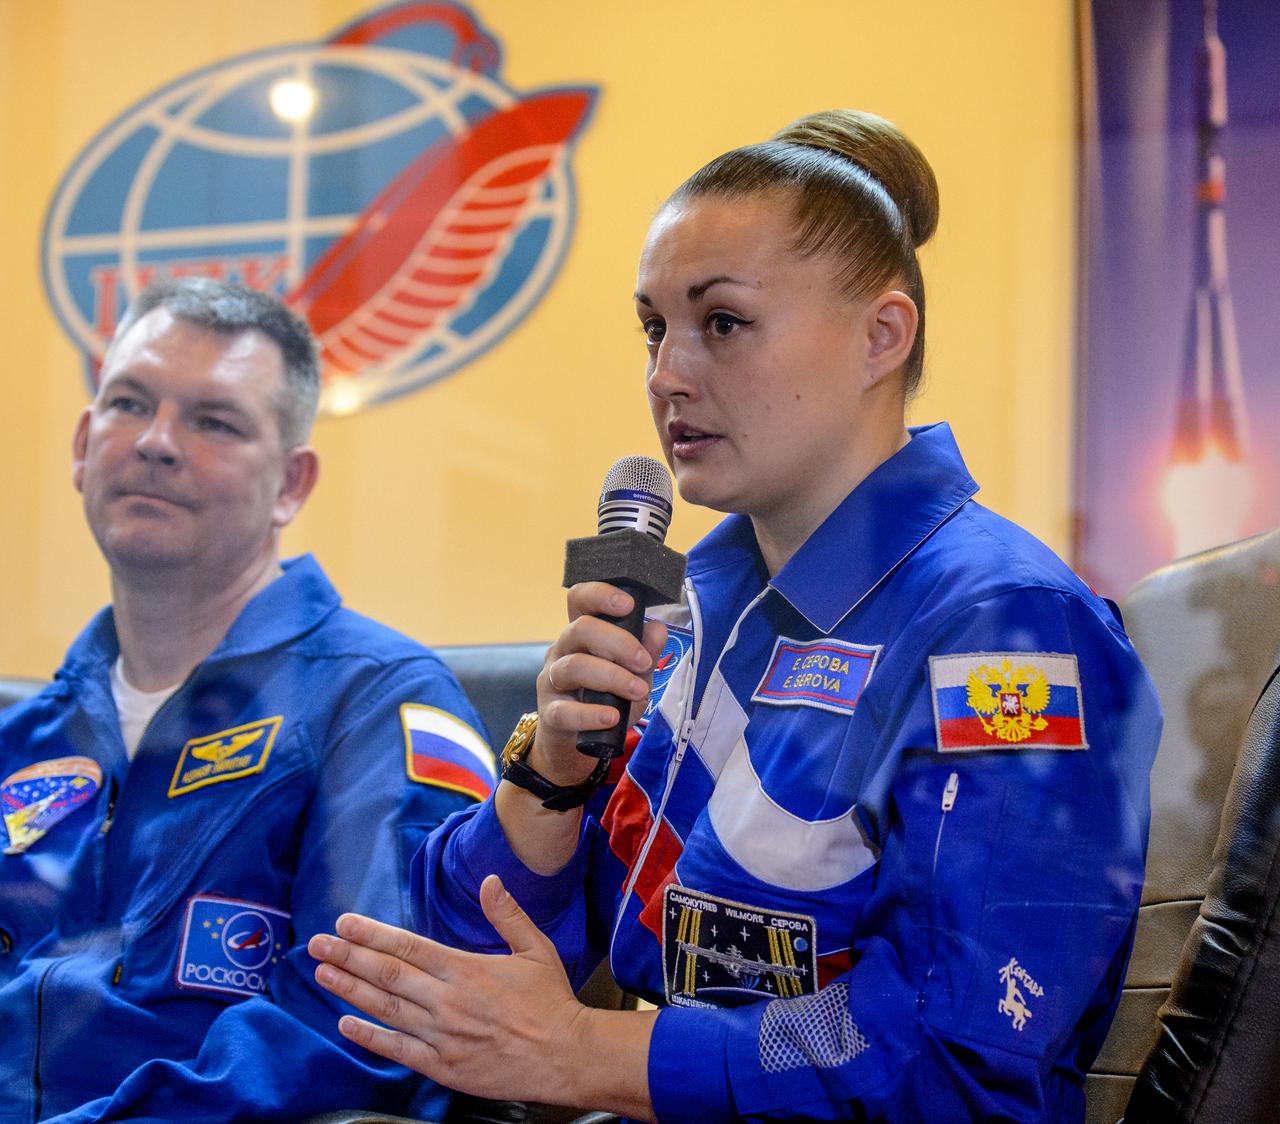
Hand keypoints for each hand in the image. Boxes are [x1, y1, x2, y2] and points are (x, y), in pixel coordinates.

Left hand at [309, 875, 588, 1105]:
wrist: (565, 1057)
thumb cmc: (551, 1002)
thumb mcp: (536, 949)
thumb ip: (508, 915)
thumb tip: (490, 880)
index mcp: (466, 970)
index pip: (408, 946)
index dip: (372, 934)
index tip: (345, 924)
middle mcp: (447, 1001)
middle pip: (387, 974)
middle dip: (348, 957)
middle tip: (317, 945)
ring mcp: (442, 1036)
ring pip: (385, 1009)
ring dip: (349, 990)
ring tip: (322, 975)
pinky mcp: (443, 1066)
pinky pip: (397, 1049)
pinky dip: (369, 1036)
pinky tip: (347, 1023)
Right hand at [533, 582, 666, 785]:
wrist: (581, 742)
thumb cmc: (607, 698)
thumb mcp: (634, 673)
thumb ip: (646, 651)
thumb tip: (658, 628)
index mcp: (582, 632)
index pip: (580, 598)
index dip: (601, 594)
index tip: (628, 604)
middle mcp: (562, 650)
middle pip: (580, 628)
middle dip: (618, 642)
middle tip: (643, 662)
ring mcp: (552, 680)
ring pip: (574, 666)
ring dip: (612, 677)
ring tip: (638, 692)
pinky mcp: (550, 713)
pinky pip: (565, 710)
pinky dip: (591, 714)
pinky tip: (611, 717)